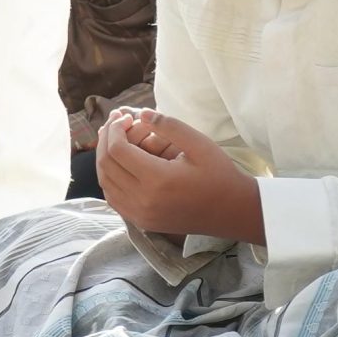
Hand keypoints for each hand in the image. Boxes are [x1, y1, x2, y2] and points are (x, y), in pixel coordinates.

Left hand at [93, 108, 263, 241]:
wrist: (232, 211)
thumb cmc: (219, 174)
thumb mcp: (199, 143)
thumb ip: (168, 126)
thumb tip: (141, 113)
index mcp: (158, 180)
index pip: (117, 150)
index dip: (114, 129)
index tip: (125, 116)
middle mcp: (144, 200)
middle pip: (106, 166)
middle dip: (106, 140)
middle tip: (115, 123)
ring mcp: (141, 215)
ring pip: (105, 183)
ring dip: (105, 159)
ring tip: (114, 139)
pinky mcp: (143, 222)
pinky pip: (114, 199)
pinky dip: (110, 179)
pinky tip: (120, 163)